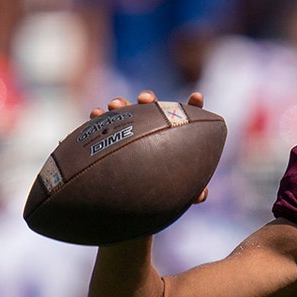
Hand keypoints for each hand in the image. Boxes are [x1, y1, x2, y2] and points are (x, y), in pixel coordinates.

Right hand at [89, 91, 208, 203]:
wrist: (130, 200)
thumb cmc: (162, 194)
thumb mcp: (176, 194)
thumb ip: (191, 193)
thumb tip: (201, 196)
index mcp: (173, 137)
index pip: (186, 117)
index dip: (194, 106)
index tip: (197, 96)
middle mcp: (151, 128)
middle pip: (152, 107)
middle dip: (148, 98)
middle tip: (144, 99)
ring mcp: (129, 130)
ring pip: (126, 110)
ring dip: (121, 103)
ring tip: (114, 105)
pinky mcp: (109, 137)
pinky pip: (102, 124)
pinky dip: (99, 116)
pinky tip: (95, 113)